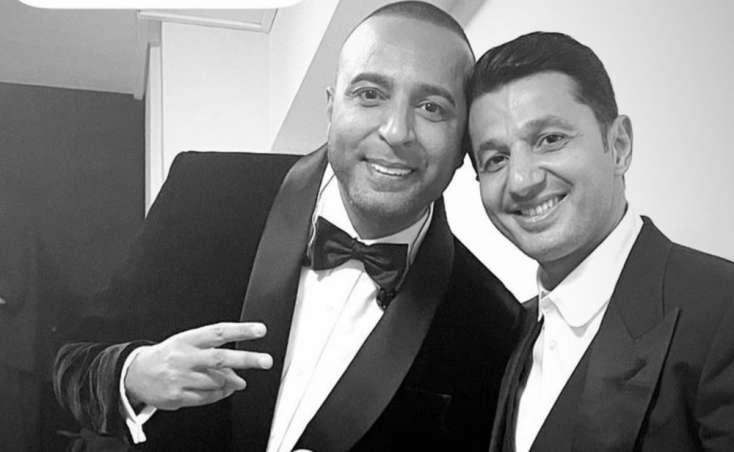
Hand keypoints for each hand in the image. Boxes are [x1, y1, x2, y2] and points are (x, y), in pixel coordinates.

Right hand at [124, 322, 271, 409]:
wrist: (135, 373)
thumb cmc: (168, 356)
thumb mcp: (187, 344)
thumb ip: (212, 352)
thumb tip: (237, 370)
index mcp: (188, 340)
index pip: (219, 332)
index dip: (241, 331)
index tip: (260, 330)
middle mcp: (185, 357)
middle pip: (221, 358)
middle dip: (247, 359)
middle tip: (266, 361)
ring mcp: (181, 378)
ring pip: (217, 381)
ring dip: (232, 382)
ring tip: (238, 381)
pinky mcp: (178, 396)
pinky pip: (207, 397)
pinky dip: (220, 394)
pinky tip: (222, 390)